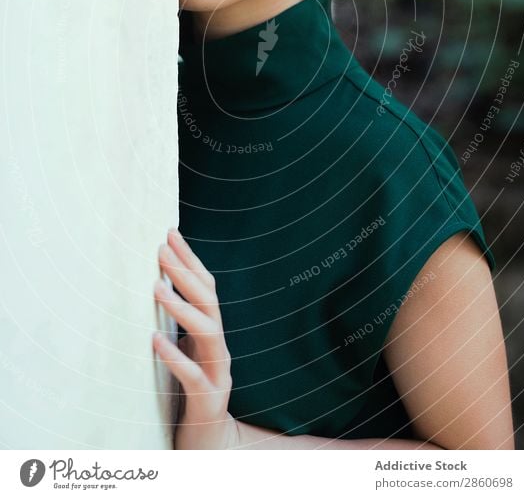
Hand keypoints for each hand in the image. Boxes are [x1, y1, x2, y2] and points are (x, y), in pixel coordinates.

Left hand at [152, 227, 239, 449]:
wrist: (210, 442)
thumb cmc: (191, 391)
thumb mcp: (186, 350)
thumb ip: (178, 322)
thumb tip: (155, 282)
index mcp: (212, 332)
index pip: (205, 286)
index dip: (189, 258)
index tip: (169, 232)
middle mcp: (219, 346)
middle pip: (209, 300)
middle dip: (185, 272)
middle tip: (160, 250)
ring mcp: (218, 371)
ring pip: (208, 331)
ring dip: (181, 306)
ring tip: (156, 287)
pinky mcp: (209, 398)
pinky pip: (193, 375)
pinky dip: (175, 356)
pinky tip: (154, 341)